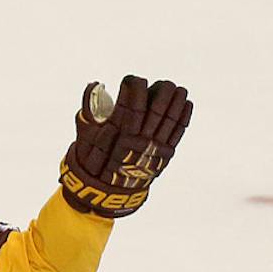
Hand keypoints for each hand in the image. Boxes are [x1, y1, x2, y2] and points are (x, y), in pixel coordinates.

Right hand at [59, 75, 191, 217]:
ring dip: (176, 102)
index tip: (133, 79)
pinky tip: (187, 104)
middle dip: (161, 92)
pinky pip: (177, 132)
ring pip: (169, 119)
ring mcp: (154, 147)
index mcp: (119, 134)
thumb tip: (94, 85)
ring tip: (179, 89)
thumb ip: (89, 109)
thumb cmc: (93, 161)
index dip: (134, 87)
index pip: (132, 103)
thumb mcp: (85, 136)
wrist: (107, 192)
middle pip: (155, 109)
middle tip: (163, 83)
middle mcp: (139, 139)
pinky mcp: (164, 154)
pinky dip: (184, 117)